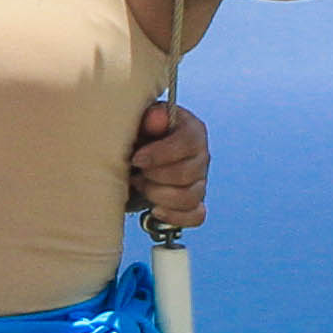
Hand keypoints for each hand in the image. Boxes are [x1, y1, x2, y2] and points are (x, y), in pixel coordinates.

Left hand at [128, 97, 211, 234]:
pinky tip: (156, 210)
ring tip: (141, 186)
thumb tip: (157, 117)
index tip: (137, 159)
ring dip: (159, 196)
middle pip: (188, 173)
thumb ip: (148, 116)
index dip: (160, 154)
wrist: (132, 156)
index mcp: (192, 131)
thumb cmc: (138, 135)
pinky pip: (196, 216)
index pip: (188, 142)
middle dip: (155, 177)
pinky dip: (175, 216)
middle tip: (136, 173)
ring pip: (191, 197)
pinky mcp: (195, 203)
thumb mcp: (139, 119)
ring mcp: (200, 182)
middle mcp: (201, 156)